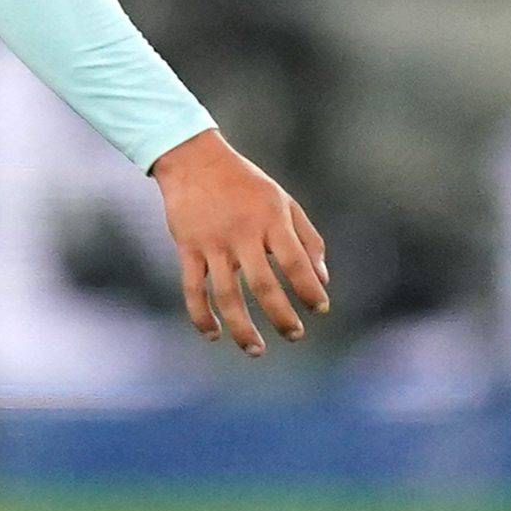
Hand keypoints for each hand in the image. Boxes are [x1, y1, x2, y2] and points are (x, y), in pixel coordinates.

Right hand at [150, 127, 331, 356]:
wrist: (194, 159)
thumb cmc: (245, 183)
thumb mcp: (283, 201)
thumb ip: (307, 239)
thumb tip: (323, 279)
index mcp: (271, 220)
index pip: (296, 262)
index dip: (309, 289)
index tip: (319, 309)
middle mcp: (242, 233)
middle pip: (264, 285)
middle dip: (282, 316)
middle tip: (295, 336)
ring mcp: (212, 243)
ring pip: (227, 295)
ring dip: (243, 328)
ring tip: (256, 350)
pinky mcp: (187, 248)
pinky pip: (193, 289)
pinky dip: (201, 315)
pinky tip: (214, 334)